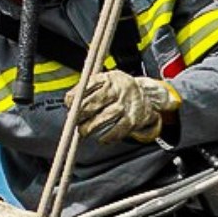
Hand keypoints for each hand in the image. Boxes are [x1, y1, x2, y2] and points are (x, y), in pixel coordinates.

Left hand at [65, 70, 180, 144]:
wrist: (148, 96)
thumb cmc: (120, 89)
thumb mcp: (106, 80)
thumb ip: (89, 88)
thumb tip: (70, 103)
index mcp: (108, 78)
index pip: (85, 87)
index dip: (73, 98)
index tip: (69, 105)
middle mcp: (117, 90)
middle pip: (92, 103)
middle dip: (79, 115)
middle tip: (74, 121)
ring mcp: (125, 105)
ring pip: (103, 118)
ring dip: (89, 128)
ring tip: (84, 131)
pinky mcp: (132, 120)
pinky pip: (116, 131)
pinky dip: (107, 137)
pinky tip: (102, 138)